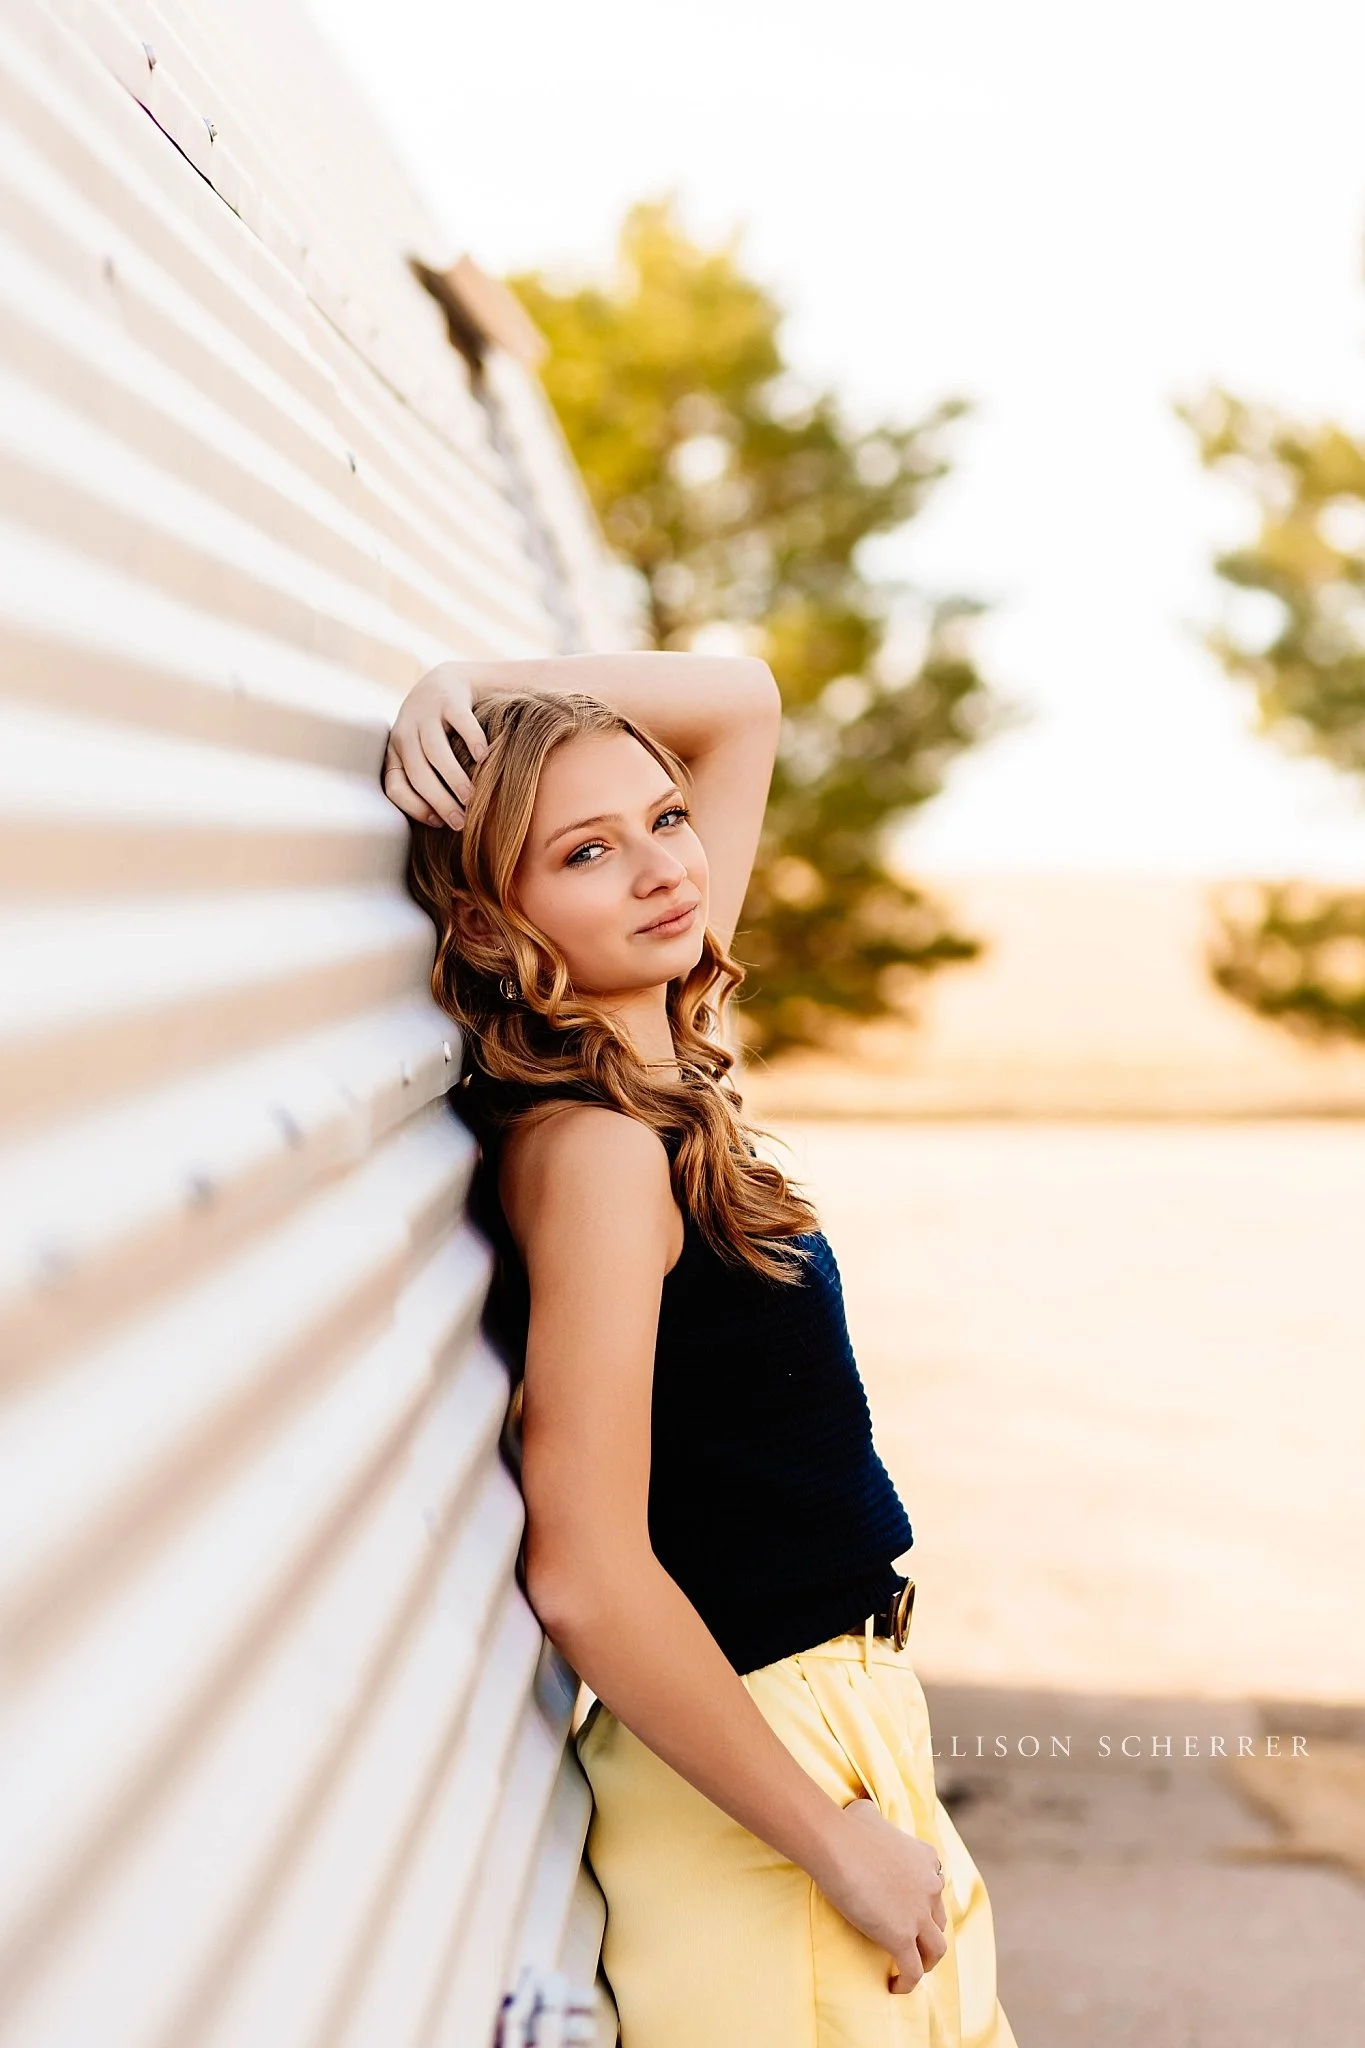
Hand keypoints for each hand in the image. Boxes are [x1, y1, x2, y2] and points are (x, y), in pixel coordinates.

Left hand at [382, 662, 489, 828]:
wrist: (446, 683)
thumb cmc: (437, 734)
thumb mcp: (422, 756)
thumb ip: (426, 783)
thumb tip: (442, 827)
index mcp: (395, 753)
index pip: (394, 787)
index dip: (414, 808)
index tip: (438, 823)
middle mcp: (404, 733)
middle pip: (418, 773)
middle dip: (439, 801)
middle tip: (461, 821)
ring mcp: (425, 714)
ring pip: (435, 751)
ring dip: (453, 778)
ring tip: (471, 797)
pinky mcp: (449, 699)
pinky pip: (459, 722)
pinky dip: (472, 741)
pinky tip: (485, 758)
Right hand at [815, 1796, 947, 1994]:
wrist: (837, 1845)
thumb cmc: (847, 1827)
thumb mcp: (867, 1812)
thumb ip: (873, 1816)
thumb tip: (862, 1810)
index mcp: (926, 1858)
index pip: (935, 1885)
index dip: (924, 1900)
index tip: (910, 1910)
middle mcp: (930, 1886)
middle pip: (938, 1918)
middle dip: (926, 1931)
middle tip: (908, 1941)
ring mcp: (919, 1914)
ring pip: (936, 1949)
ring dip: (926, 1961)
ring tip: (910, 1968)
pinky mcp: (902, 1936)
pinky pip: (913, 1970)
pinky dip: (907, 1983)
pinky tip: (894, 1987)